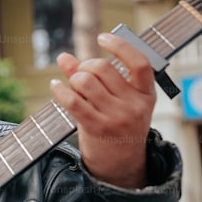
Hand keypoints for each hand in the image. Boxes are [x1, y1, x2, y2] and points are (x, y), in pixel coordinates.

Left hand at [50, 32, 156, 188]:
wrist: (121, 165)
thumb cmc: (118, 126)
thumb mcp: (118, 101)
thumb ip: (94, 77)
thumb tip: (64, 56)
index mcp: (146, 95)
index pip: (140, 63)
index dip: (120, 46)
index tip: (102, 37)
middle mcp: (135, 105)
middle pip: (102, 68)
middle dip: (85, 66)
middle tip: (81, 74)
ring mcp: (117, 117)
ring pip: (85, 81)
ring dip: (73, 79)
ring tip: (72, 85)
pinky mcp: (97, 128)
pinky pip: (73, 100)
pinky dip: (59, 89)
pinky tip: (55, 86)